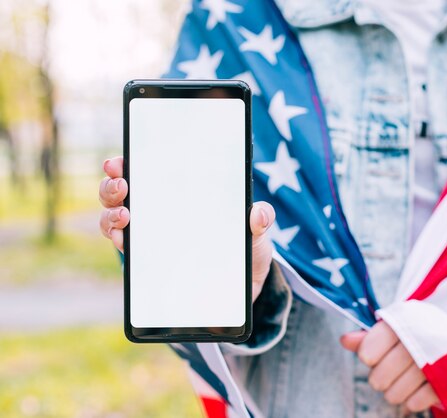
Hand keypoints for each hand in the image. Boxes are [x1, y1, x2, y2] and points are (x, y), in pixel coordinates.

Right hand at [98, 156, 275, 301]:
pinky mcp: (149, 264)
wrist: (244, 290)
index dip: (127, 164)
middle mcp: (158, 212)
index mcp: (181, 195)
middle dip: (112, 186)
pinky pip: (125, 251)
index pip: (147, 173)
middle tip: (122, 186)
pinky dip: (119, 242)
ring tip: (124, 216)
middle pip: (120, 193)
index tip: (120, 161)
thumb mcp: (257, 233)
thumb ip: (261, 221)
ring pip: (114, 219)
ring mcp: (150, 238)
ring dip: (111, 214)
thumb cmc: (246, 251)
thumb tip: (258, 213)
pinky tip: (124, 241)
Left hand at [340, 321, 439, 413]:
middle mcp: (417, 341)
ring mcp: (434, 363)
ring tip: (406, 378)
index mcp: (402, 322)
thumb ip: (368, 336)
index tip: (376, 353)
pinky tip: (420, 386)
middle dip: (382, 377)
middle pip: (378, 379)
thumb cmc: (418, 334)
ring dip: (397, 390)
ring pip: (393, 395)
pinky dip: (414, 399)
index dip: (368, 356)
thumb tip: (344, 341)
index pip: (367, 353)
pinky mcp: (446, 383)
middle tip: (393, 369)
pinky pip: (414, 403)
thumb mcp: (395, 328)